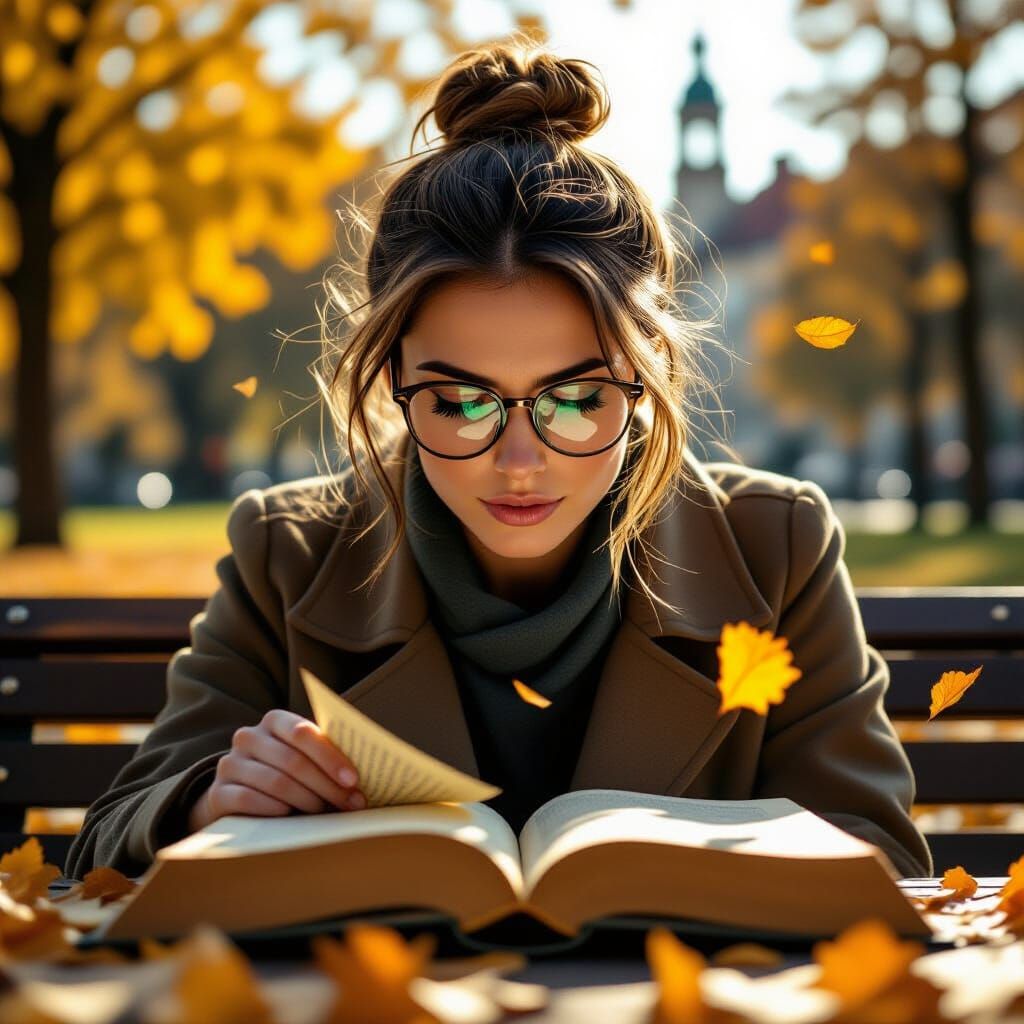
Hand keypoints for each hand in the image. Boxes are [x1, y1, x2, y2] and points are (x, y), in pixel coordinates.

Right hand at [187, 709, 364, 831]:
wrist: (237, 794)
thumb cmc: (284, 774)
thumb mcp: (303, 759)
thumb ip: (325, 759)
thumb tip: (360, 782)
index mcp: (274, 720)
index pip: (303, 733)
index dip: (330, 757)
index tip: (353, 780)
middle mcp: (248, 736)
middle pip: (293, 761)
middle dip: (326, 785)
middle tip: (349, 804)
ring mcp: (230, 763)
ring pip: (275, 782)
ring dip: (307, 800)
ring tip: (326, 813)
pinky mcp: (218, 792)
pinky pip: (250, 800)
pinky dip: (276, 810)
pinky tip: (291, 818)